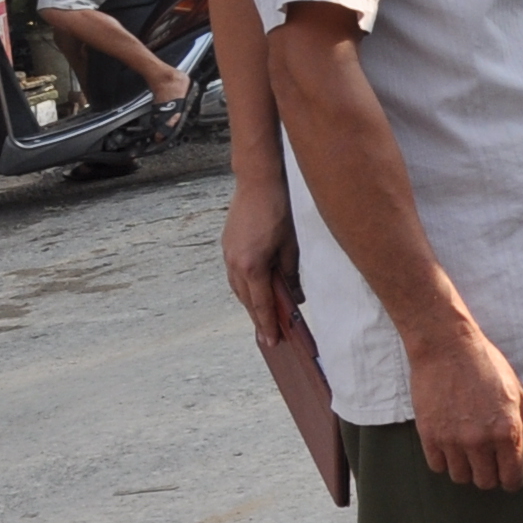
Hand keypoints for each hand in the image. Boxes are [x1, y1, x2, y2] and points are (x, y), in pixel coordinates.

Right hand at [223, 169, 300, 345]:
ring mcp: (227, 254)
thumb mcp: (292, 245)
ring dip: (250, 303)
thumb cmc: (279, 209)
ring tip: (262, 317)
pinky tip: (254, 290)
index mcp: (251, 266)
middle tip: (269, 337)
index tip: (271, 342)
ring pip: (238, 288)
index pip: (261, 304)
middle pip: (246, 300)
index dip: (267, 324)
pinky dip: (245, 286)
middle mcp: (234, 263)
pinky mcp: (227, 245)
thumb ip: (291, 273)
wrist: (257, 180)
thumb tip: (295, 295)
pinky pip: (234, 274)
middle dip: (258, 319)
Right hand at [404, 317, 522, 491]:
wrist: (446, 347)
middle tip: (488, 459)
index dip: (512, 479)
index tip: (508, 475)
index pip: (512, 477)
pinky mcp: (429, 435)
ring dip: (466, 468)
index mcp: (507, 430)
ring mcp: (452, 440)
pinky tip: (449, 444)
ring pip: (460, 478)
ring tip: (467, 449)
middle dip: (490, 474)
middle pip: (486, 482)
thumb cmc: (486, 365)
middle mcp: (480, 440)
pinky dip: (444, 460)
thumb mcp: (517, 392)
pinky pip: (438, 467)